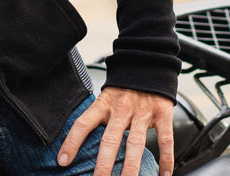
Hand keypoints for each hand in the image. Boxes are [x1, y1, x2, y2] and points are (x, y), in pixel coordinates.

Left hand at [57, 87, 173, 175]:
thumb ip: (99, 118)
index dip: (72, 142)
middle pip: (110, 139)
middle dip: (103, 164)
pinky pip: (165, 139)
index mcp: (104, 104)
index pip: (83, 123)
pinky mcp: (162, 114)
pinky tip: (164, 174)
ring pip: (135, 143)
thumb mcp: (106, 98)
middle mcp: (121, 108)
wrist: (148, 64)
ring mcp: (142, 111)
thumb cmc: (124, 88)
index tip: (63, 161)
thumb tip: (83, 144)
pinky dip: (166, 158)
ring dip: (130, 167)